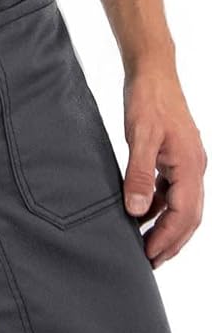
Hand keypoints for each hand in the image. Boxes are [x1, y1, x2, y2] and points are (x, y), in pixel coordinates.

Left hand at [122, 66, 206, 268]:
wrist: (152, 70)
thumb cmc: (148, 98)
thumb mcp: (139, 137)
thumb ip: (139, 174)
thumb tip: (137, 211)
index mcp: (190, 166)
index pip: (184, 215)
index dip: (168, 239)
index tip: (149, 256)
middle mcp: (194, 167)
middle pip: (189, 216)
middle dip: (171, 241)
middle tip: (150, 262)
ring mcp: (187, 162)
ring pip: (182, 206)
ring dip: (167, 227)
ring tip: (145, 244)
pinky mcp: (176, 157)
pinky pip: (173, 191)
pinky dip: (161, 207)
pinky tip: (143, 213)